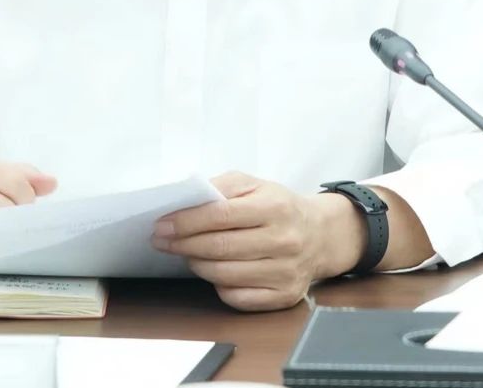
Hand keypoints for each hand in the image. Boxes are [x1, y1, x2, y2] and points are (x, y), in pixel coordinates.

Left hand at [150, 171, 366, 311]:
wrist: (320, 235)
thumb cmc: (278, 207)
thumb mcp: (254, 185)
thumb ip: (222, 187)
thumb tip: (187, 199)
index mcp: (275, 207)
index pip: (220, 216)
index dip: (186, 221)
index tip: (162, 224)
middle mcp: (284, 241)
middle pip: (220, 247)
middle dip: (183, 244)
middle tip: (162, 240)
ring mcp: (285, 272)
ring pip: (225, 275)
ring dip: (196, 264)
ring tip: (186, 253)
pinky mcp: (284, 296)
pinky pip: (238, 297)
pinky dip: (218, 286)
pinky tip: (214, 272)